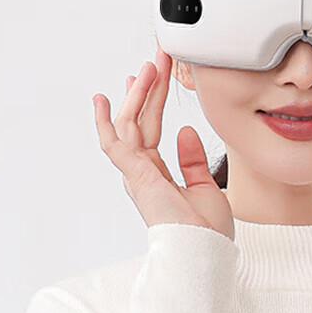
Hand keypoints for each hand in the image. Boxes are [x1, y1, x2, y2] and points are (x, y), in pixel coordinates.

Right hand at [92, 45, 234, 239]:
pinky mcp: (137, 176)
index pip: (152, 129)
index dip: (153, 102)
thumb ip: (193, 160)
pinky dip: (107, 122)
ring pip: (130, 124)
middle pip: (141, 120)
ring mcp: (137, 174)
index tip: (154, 79)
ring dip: (139, 94)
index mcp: (157, 175)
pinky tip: (104, 100)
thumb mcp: (205, 187)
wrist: (206, 253)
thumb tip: (186, 131)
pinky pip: (115, 144)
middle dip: (147, 89)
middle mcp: (142, 172)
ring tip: (148, 67)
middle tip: (155, 60)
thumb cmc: (206, 232)